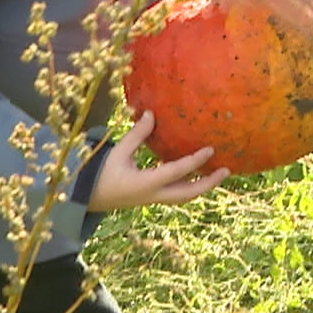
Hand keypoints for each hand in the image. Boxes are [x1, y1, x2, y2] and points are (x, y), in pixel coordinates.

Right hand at [86, 111, 228, 211]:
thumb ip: (137, 134)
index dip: (195, 161)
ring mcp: (152, 199)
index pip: (176, 173)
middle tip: (226, 171)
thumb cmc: (99, 173)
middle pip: (188, 194)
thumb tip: (152, 113)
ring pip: (182, 196)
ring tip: (215, 174)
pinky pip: (174, 193)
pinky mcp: (150, 198)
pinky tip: (193, 174)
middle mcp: (153, 195)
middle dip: (208, 183)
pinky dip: (187, 185)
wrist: (85, 197)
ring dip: (200, 186)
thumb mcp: (118, 151)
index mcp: (146, 184)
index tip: (210, 150)